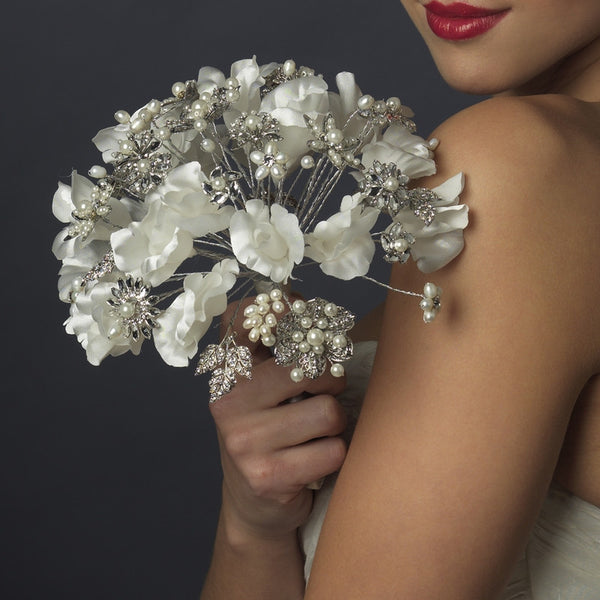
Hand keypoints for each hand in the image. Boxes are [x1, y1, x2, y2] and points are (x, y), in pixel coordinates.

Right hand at [209, 298, 347, 543]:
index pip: (241, 320)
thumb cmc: (269, 435)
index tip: (299, 315)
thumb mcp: (264, 391)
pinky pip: (333, 451)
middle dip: (332, 381)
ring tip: (316, 434)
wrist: (253, 504)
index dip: (280, 309)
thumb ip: (280, 350)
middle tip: (324, 395)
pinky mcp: (267, 475)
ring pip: (329, 412)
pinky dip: (336, 456)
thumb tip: (305, 305)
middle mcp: (228, 401)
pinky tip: (314, 462)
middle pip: (309, 366)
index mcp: (228, 373)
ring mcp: (244, 439)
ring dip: (335, 426)